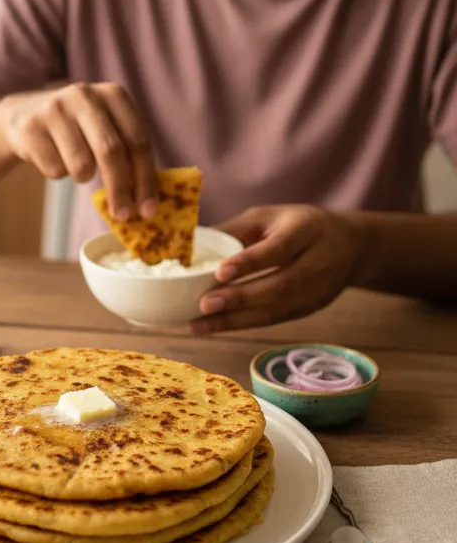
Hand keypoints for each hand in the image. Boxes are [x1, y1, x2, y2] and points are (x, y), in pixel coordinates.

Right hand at [1, 82, 158, 218]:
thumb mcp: (106, 128)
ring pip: (81, 165)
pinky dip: (58, 173)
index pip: (138, 142)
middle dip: (120, 190)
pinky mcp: (30, 127)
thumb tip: (147, 202)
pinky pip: (54, 170)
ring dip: (82, 176)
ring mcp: (55, 108)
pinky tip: (52, 156)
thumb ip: (129, 154)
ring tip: (75, 163)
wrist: (23, 115)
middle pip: (111, 152)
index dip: (146, 179)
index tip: (148, 210)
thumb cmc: (77, 130)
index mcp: (113, 95)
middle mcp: (85, 95)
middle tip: (122, 215)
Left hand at [191, 204, 365, 332]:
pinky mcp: (307, 310)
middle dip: (240, 298)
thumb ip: (236, 229)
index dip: (250, 261)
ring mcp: (315, 292)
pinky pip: (272, 320)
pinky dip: (241, 325)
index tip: (220, 270)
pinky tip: (213, 327)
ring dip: (235, 320)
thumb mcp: (271, 216)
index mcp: (307, 230)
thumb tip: (190, 241)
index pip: (279, 249)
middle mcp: (316, 263)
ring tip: (199, 324)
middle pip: (279, 285)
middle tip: (204, 304)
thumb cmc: (299, 226)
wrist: (351, 247)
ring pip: (275, 310)